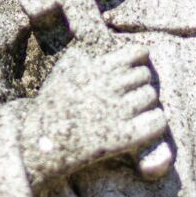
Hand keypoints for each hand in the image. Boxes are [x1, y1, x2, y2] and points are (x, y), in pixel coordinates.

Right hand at [21, 44, 166, 185]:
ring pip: (151, 97)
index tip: (135, 68)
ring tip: (137, 111)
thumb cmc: (49, 110)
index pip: (136, 53)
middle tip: (133, 95)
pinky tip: (146, 126)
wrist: (39, 145)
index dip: (139, 60)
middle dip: (141, 84)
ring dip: (147, 104)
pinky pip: (156, 122)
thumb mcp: (61, 76)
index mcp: (96, 69)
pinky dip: (156, 122)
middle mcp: (108, 87)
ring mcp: (116, 112)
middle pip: (145, 76)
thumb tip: (86, 52)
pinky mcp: (121, 137)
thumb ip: (78, 61)